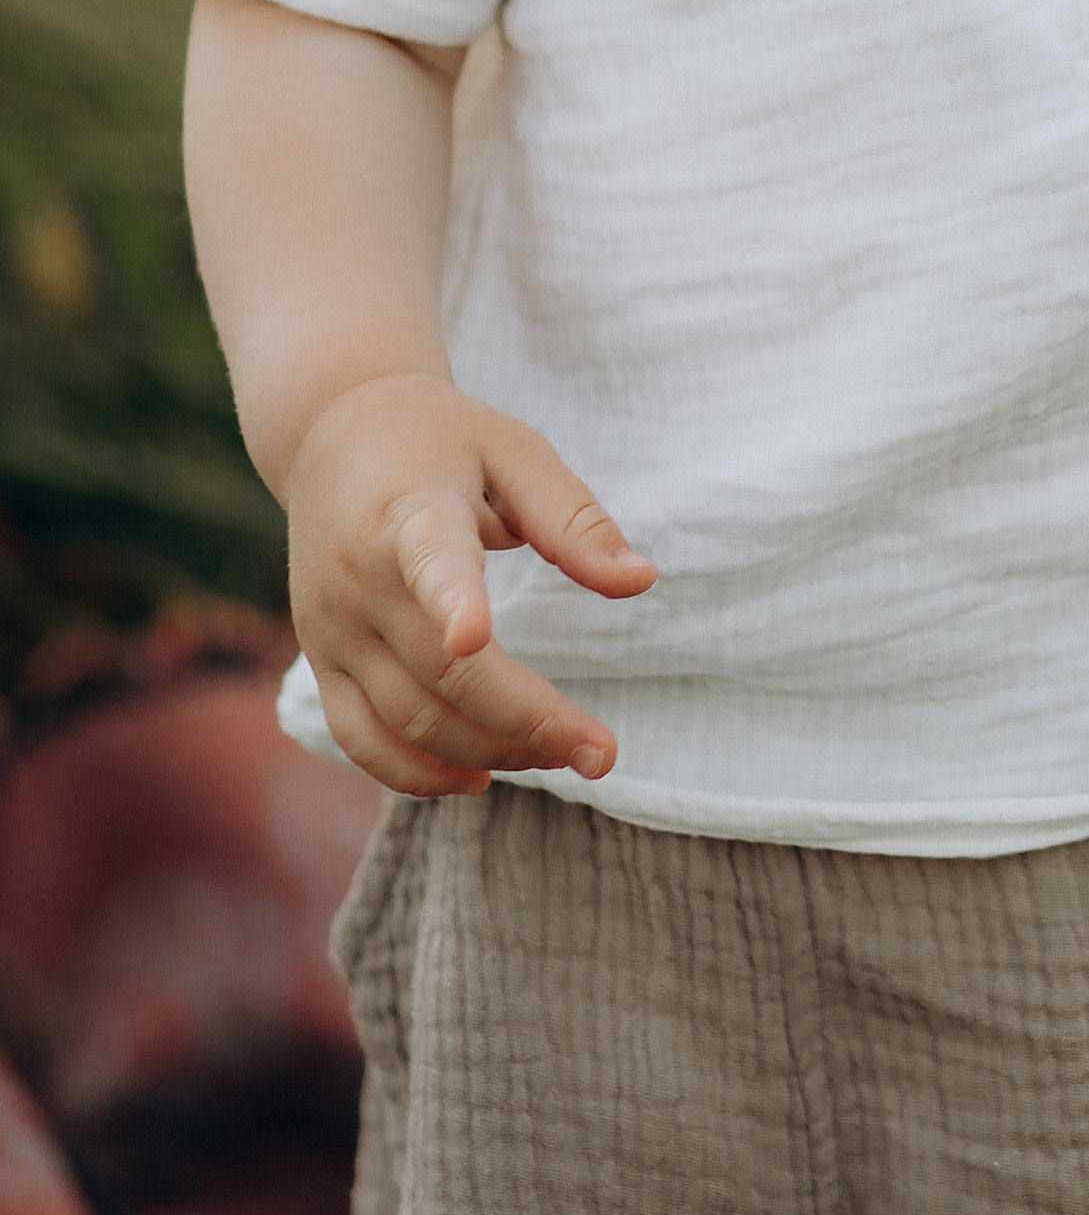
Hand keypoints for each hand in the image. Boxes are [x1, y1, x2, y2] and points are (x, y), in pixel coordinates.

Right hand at [286, 371, 656, 799]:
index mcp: (411, 513)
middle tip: (601, 753)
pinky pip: (359, 739)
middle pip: (443, 674)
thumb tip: (641, 582)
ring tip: (558, 755)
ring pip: (405, 721)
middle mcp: (360, 581)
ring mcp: (332, 629)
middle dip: (526, 723)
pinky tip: (476, 779)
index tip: (475, 636)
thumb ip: (574, 519)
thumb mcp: (515, 451)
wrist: (332, 435)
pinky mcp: (320, 661)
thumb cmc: (444, 442)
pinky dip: (414, 774)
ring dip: (486, 753)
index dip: (452, 601)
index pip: (431, 562)